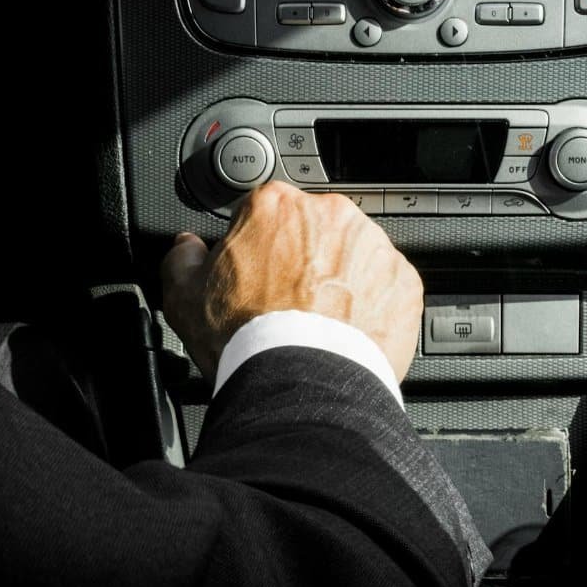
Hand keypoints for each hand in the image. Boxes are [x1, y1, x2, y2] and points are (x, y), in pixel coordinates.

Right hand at [161, 182, 422, 382]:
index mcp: (276, 206)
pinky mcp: (404, 282)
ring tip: (319, 321)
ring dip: (341, 278)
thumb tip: (186, 248)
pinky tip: (349, 331)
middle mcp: (331, 215)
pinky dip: (372, 304)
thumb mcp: (184, 296)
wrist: (303, 380)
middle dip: (303, 258)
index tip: (255, 271)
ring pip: (354, 255)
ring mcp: (373, 247)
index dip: (256, 244)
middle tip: (287, 301)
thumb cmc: (247, 336)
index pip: (265, 211)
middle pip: (315, 229)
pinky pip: (386, 286)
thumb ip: (182, 260)